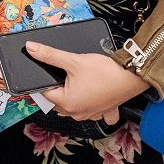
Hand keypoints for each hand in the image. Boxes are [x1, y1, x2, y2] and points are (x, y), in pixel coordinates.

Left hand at [24, 41, 148, 123]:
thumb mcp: (74, 60)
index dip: (44, 81)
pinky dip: (90, 104)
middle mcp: (77, 113)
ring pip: (73, 107)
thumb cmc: (105, 71)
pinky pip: (92, 112)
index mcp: (67, 103)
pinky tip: (91, 94)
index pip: (45, 94)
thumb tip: (32, 48)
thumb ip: (50, 55)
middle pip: (58, 101)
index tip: (48, 72)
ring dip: (71, 96)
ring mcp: (91, 114)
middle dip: (57, 88)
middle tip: (64, 74)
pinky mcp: (104, 112)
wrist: (132, 76)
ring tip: (77, 81)